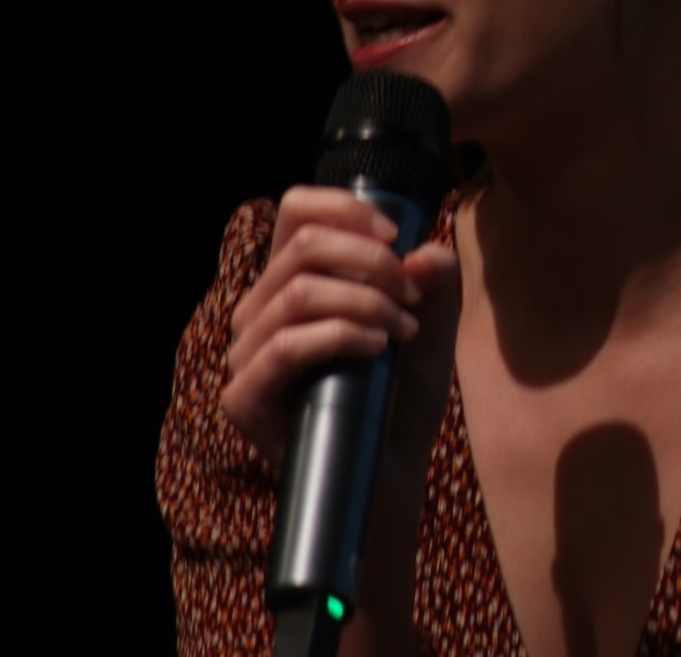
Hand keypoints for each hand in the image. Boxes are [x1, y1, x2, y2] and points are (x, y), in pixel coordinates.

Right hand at [221, 185, 460, 467]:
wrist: (392, 472)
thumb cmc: (403, 394)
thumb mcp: (433, 328)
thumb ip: (436, 284)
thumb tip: (425, 252)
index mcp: (293, 280)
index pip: (296, 211)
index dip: (344, 208)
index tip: (395, 235)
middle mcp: (260, 310)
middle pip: (303, 245)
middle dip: (371, 261)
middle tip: (411, 297)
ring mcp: (246, 355)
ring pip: (298, 292)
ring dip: (365, 302)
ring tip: (403, 330)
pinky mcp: (244, 398)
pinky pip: (285, 346)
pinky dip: (340, 337)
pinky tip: (378, 349)